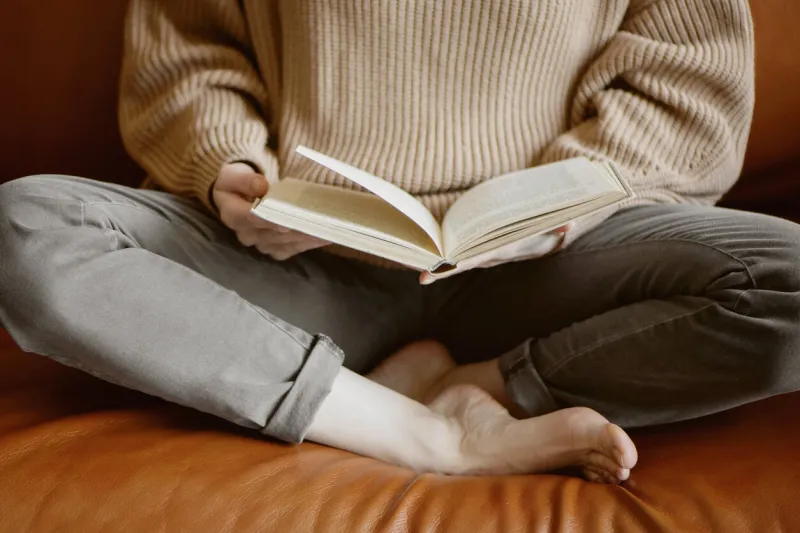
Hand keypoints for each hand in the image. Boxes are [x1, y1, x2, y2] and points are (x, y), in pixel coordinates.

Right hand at [212, 163, 328, 259]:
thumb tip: (261, 186)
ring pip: (286, 244)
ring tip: (327, 230)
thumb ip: (244, 180)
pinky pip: (293, 249)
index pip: (252, 219)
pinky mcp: (275, 249)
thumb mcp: (233, 175)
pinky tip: (326, 237)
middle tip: (318, 223)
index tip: (288, 220)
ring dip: (307, 237)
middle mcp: (246, 235)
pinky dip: (310, 243)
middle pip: (274, 234)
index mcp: (232, 215)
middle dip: (296, 229)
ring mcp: (261, 244)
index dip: (271, 220)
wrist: (237, 198)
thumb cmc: (236, 183)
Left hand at [419, 223, 572, 283]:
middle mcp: (494, 256)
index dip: (462, 263)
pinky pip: (466, 255)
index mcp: (505, 250)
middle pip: (465, 264)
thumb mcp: (554, 229)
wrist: (549, 240)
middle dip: (444, 270)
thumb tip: (568, 223)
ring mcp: (489, 255)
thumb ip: (558, 227)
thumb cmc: (549, 231)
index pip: (478, 258)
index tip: (444, 269)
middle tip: (423, 277)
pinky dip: (451, 258)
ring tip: (423, 272)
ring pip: (463, 262)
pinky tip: (434, 258)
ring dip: (444, 266)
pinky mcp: (485, 251)